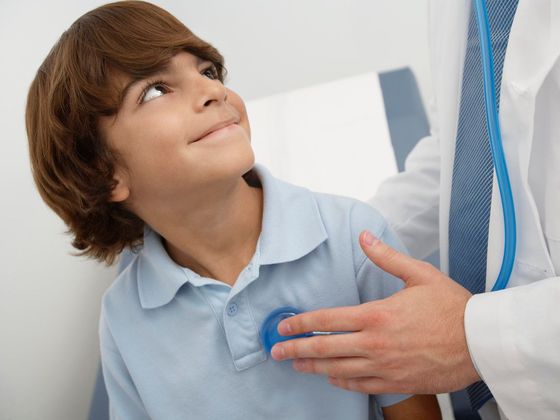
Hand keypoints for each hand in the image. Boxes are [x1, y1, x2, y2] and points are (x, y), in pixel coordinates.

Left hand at [270, 230, 480, 394]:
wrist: (481, 342)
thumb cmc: (451, 306)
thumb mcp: (419, 274)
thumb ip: (386, 256)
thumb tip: (364, 237)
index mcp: (377, 314)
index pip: (328, 320)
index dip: (301, 324)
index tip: (284, 326)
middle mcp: (375, 343)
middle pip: (325, 349)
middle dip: (296, 350)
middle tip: (276, 351)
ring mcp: (385, 366)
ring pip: (339, 370)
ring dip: (313, 367)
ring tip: (296, 365)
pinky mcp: (396, 382)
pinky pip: (360, 386)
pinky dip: (342, 382)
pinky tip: (331, 378)